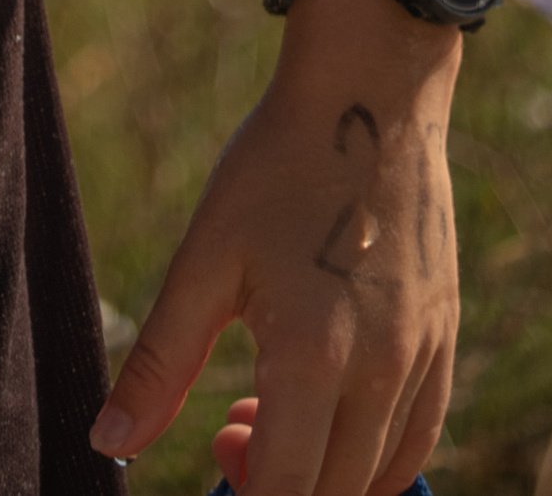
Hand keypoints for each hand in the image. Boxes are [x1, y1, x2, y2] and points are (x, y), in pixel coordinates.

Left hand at [91, 0, 458, 495]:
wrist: (370, 95)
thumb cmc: (276, 167)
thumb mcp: (206, 259)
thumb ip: (160, 363)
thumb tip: (107, 441)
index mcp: (314, 355)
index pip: (284, 493)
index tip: (214, 460)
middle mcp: (381, 372)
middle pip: (333, 495)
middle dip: (274, 488)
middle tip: (228, 432)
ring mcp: (423, 359)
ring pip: (380, 477)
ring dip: (322, 476)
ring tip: (268, 415)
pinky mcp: (444, 339)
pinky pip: (418, 438)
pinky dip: (372, 455)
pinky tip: (327, 414)